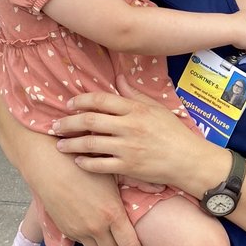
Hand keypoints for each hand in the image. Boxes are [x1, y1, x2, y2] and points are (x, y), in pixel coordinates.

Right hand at [0, 54, 143, 245]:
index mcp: (112, 214)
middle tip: (126, 242)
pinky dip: (89, 240)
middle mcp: (96, 227)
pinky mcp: (66, 230)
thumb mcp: (113, 173)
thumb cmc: (85, 164)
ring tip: (109, 236)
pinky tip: (92, 227)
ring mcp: (79, 231)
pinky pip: (82, 244)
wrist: (49, 165)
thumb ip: (136, 184)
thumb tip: (159, 186)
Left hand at [52, 76, 223, 192]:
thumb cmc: (174, 133)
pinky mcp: (128, 167)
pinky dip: (85, 163)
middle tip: (55, 125)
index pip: (102, 100)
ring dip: (71, 143)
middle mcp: (130, 127)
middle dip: (68, 122)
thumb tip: (118, 78)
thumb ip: (135, 94)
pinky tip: (77, 161)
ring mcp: (128, 148)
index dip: (81, 100)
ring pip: (90, 143)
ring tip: (60, 144)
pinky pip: (99, 165)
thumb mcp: (157, 108)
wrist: (189, 160)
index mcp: (136, 109)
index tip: (69, 104)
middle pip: (90, 120)